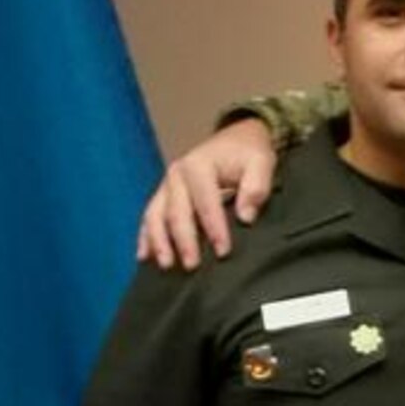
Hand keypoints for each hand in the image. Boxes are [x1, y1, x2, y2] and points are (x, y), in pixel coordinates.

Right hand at [135, 121, 278, 269]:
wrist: (234, 140)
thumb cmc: (246, 153)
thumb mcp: (260, 162)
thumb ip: (256, 187)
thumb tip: (246, 216)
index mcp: (198, 166)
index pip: (205, 202)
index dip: (214, 228)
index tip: (223, 252)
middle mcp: (176, 175)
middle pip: (176, 213)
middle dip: (184, 241)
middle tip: (192, 266)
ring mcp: (166, 186)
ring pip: (156, 216)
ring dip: (159, 243)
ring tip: (166, 265)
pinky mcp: (163, 196)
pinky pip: (149, 218)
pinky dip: (146, 238)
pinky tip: (143, 257)